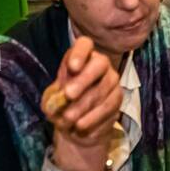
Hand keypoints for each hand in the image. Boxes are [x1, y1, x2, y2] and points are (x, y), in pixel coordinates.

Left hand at [44, 36, 122, 170]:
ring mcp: (112, 81)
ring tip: (68, 118)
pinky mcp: (118, 99)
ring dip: (84, 105)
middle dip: (84, 79)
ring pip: (104, 88)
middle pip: (100, 64)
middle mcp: (100, 64)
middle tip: (68, 95)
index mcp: (80, 58)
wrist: (75, 126)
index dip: (80, 53)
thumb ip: (53, 98)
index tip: (72, 66)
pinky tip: (80, 125)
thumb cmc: (61, 105)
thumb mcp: (51, 100)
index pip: (84, 44)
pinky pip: (109, 106)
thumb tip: (60, 100)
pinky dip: (93, 117)